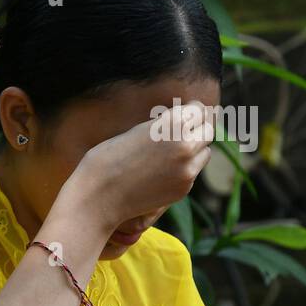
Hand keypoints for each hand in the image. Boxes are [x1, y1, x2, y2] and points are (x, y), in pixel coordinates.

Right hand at [68, 99, 214, 230]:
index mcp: (173, 124)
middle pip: (208, 130)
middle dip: (196, 130)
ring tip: (168, 155)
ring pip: (205, 152)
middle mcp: (186, 146)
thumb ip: (166, 125)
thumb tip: (187, 122)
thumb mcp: (139, 131)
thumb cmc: (109, 158)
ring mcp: (187, 170)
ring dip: (194, 150)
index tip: (184, 114)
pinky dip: (183, 170)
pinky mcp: (184, 189)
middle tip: (178, 134)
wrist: (98, 196)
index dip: (190, 111)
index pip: (199, 110)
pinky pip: (192, 172)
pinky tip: (160, 173)